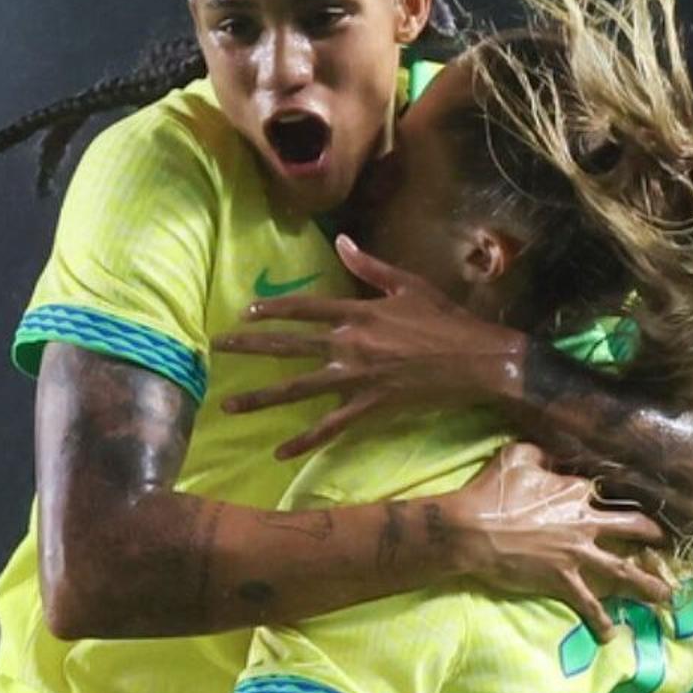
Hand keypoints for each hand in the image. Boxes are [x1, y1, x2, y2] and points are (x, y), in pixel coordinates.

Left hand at [213, 236, 527, 451]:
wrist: (476, 358)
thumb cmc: (445, 319)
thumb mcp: (408, 284)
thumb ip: (369, 266)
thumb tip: (341, 240)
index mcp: (358, 312)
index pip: (305, 308)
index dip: (273, 308)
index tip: (245, 312)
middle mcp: (350, 344)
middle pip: (289, 345)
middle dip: (250, 347)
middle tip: (217, 349)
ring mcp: (357, 378)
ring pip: (298, 389)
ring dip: (261, 398)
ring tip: (228, 406)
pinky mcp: (369, 406)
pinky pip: (330, 427)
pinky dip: (305, 441)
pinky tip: (279, 452)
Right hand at [441, 443, 675, 636]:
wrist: (469, 531)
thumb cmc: (490, 493)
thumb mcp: (516, 457)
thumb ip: (541, 452)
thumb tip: (553, 452)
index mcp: (576, 492)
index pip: (602, 491)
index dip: (606, 495)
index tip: (612, 501)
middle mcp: (585, 523)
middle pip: (632, 528)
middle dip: (653, 536)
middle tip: (666, 544)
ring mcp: (576, 554)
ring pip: (622, 570)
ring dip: (647, 584)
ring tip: (666, 595)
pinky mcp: (562, 580)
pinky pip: (588, 603)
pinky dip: (600, 619)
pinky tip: (611, 633)